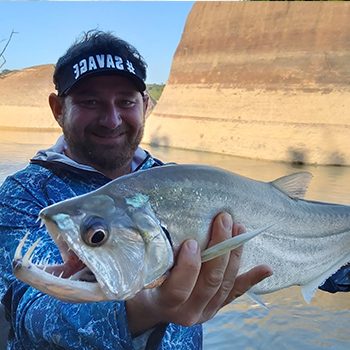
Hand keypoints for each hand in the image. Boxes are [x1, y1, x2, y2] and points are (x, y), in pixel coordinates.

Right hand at [126, 212, 271, 334]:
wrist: (149, 310)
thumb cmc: (140, 288)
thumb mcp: (136, 277)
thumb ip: (145, 261)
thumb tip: (146, 228)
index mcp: (165, 304)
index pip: (179, 289)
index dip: (188, 267)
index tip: (192, 241)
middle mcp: (189, 312)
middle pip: (210, 282)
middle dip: (220, 248)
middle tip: (223, 220)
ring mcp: (206, 311)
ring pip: (226, 283)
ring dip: (235, 255)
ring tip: (239, 228)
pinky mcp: (216, 307)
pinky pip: (235, 293)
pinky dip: (251, 279)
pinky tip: (266, 268)